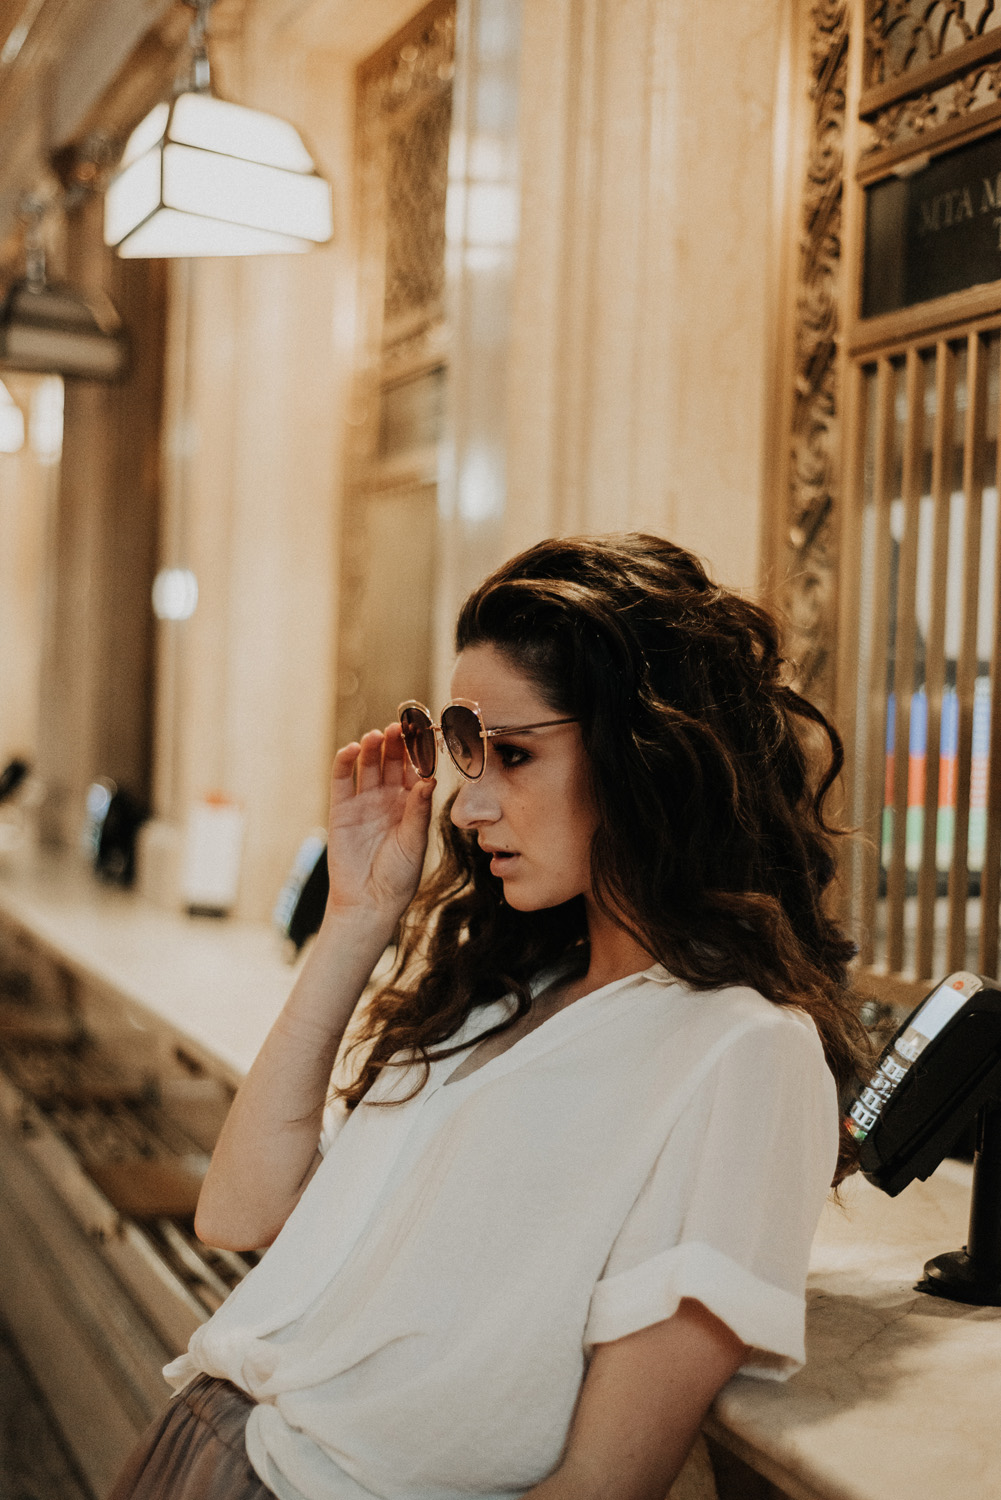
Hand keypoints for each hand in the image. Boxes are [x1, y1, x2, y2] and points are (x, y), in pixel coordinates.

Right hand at [324, 723, 434, 925]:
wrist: (369, 902)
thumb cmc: (398, 877)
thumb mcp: (414, 842)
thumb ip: (419, 811)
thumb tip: (429, 780)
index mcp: (412, 805)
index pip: (417, 770)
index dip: (420, 752)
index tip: (425, 732)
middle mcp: (389, 799)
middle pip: (393, 762)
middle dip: (396, 743)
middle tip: (400, 726)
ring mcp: (365, 802)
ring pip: (369, 766)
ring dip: (372, 748)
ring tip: (376, 735)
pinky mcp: (341, 810)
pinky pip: (342, 781)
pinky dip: (345, 763)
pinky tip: (351, 749)